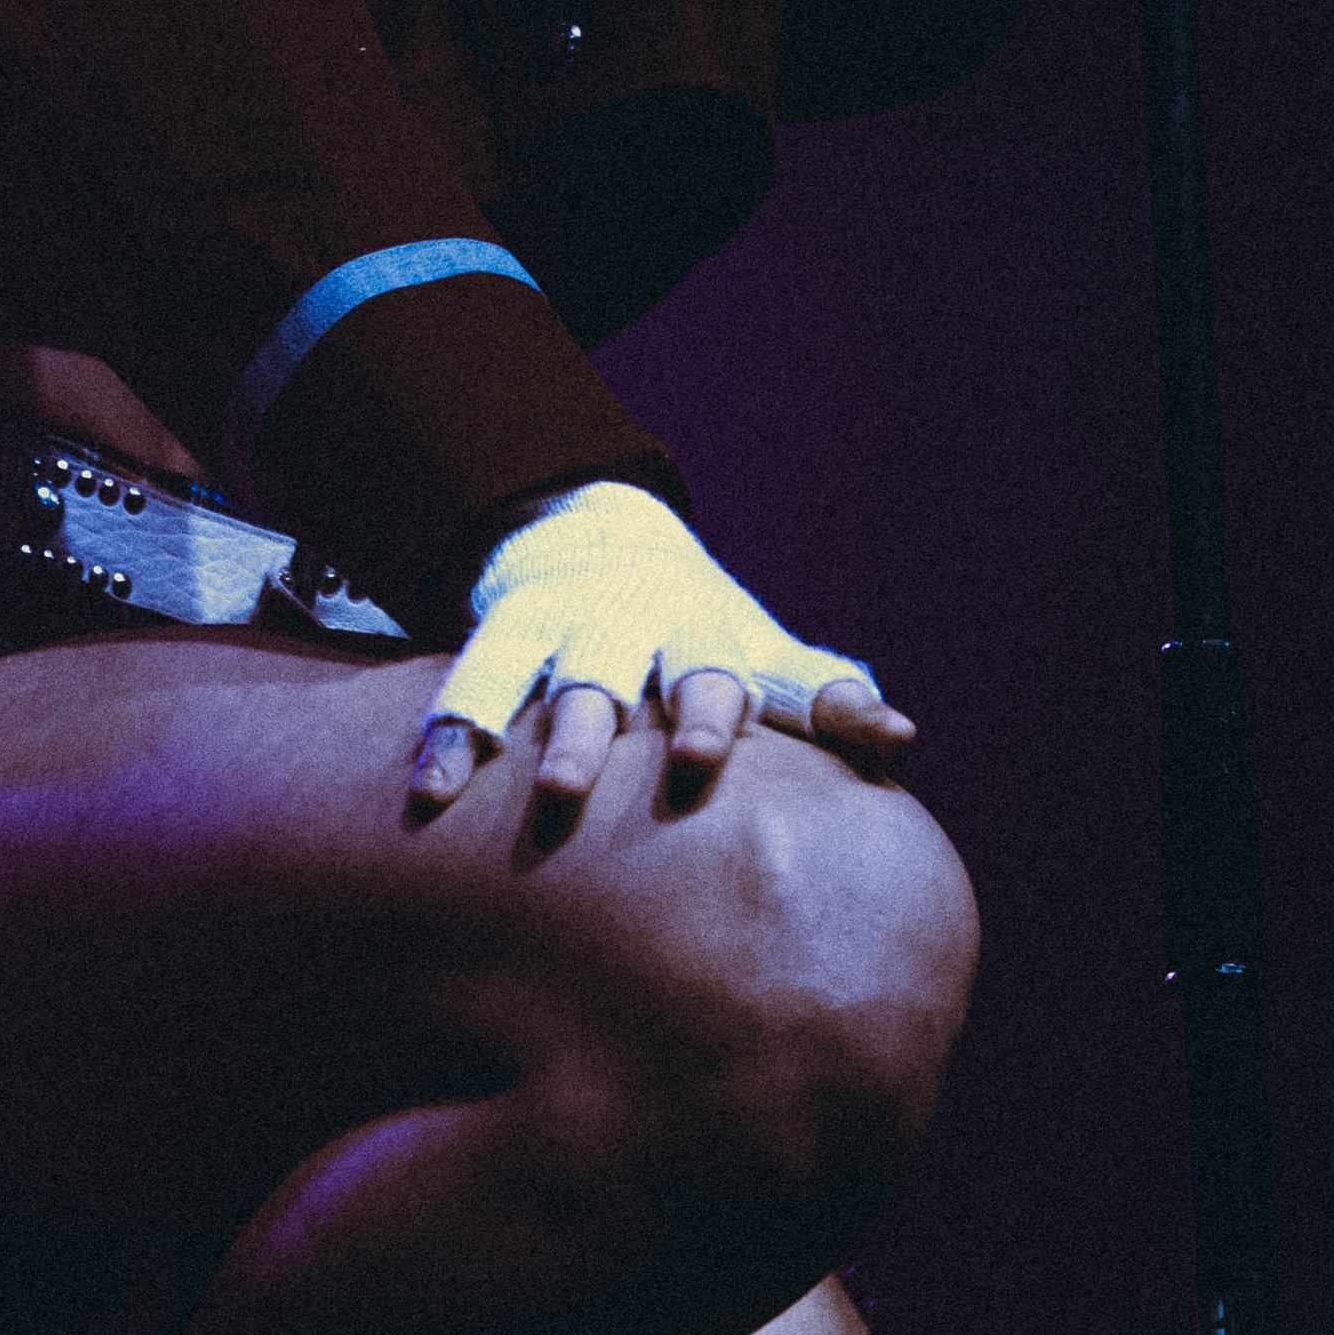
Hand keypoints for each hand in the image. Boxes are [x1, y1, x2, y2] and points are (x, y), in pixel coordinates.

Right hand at [407, 481, 915, 816]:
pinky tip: (429, 796)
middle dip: (611, 724)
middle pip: (625, 674)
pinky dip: (448, 737)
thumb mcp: (765, 656)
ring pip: (547, 676)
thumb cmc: (702, 635)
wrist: (596, 538)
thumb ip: (828, 698)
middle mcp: (637, 625)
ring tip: (517, 794)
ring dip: (532, 729)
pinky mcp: (505, 630)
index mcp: (711, 636)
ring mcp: (567, 623)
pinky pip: (471, 683)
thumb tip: (903, 743)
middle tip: (607, 780)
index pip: (722, 675)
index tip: (707, 760)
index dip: (713, 715)